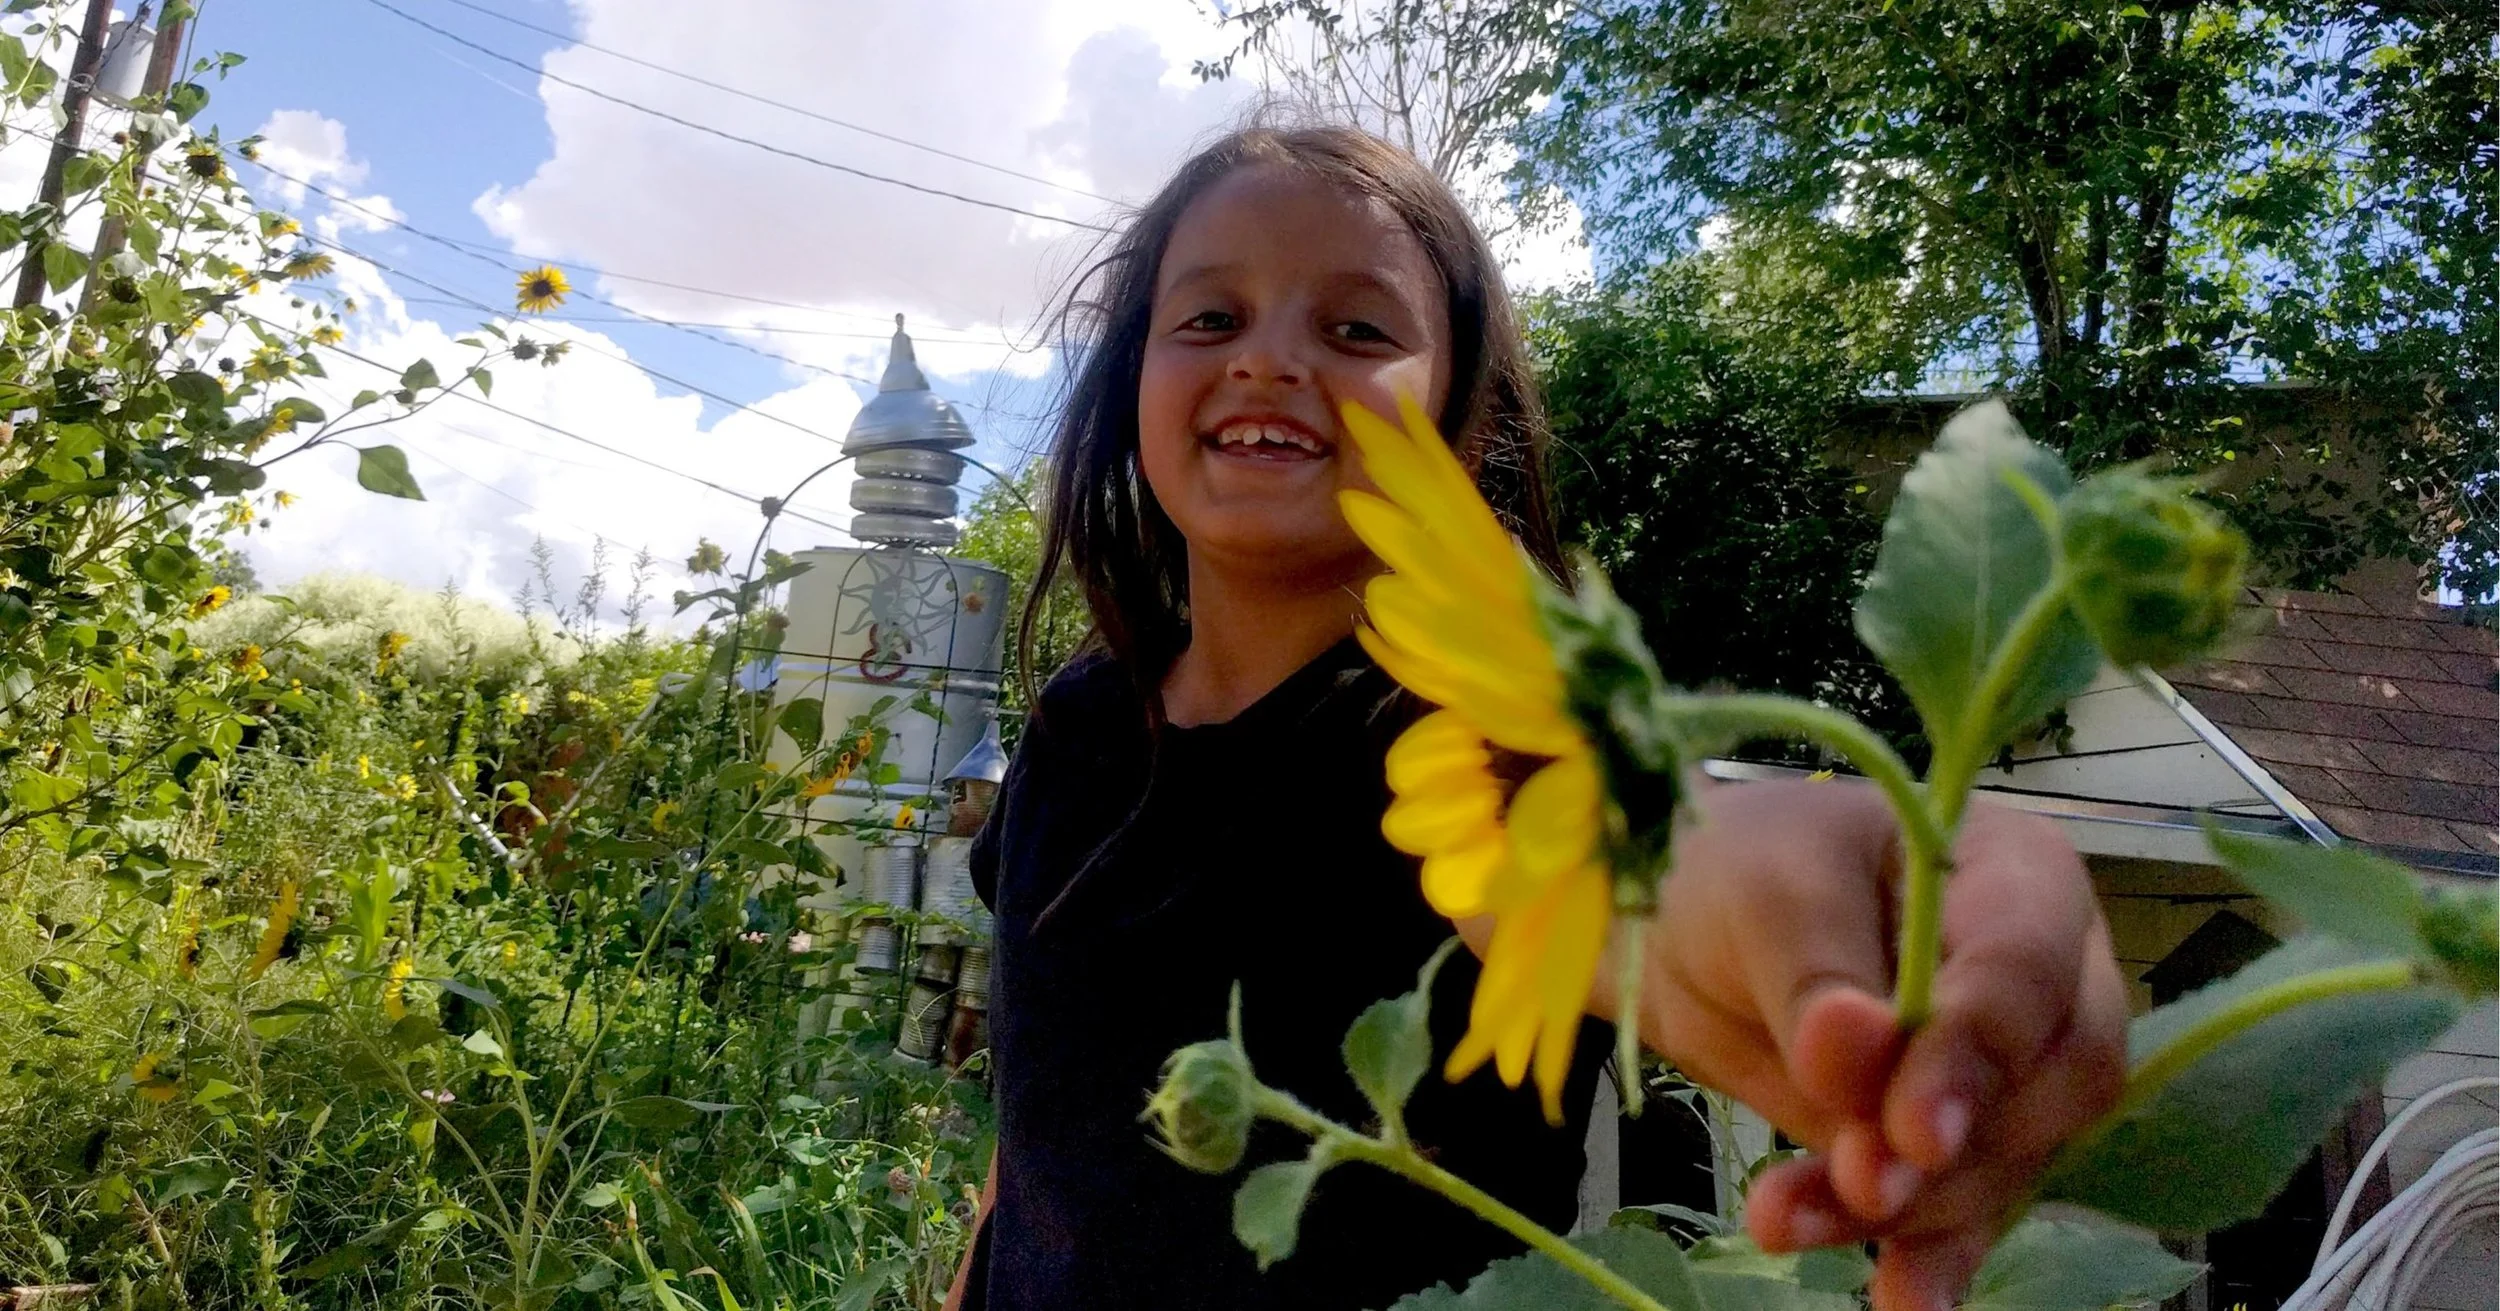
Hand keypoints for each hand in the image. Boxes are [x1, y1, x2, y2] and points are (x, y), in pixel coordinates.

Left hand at [1629, 779, 2128, 1310]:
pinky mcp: (1958, 1148)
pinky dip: (1927, 1262)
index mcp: (2014, 872)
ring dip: (1902, 1209)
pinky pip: (1963, 1217)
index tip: (1913, 1128)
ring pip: (1998, 1162)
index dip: (1978, 1053)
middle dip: (1951, 1147)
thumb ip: (1816, 971)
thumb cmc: (1740, 868)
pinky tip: (1901, 1302)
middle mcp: (2040, 974)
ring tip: (1783, 1217)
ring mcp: (2006, 1070)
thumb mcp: (1764, 889)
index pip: (2027, 968)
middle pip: (2048, 1083)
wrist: (1682, 932)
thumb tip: (1855, 1047)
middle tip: (1860, 1179)